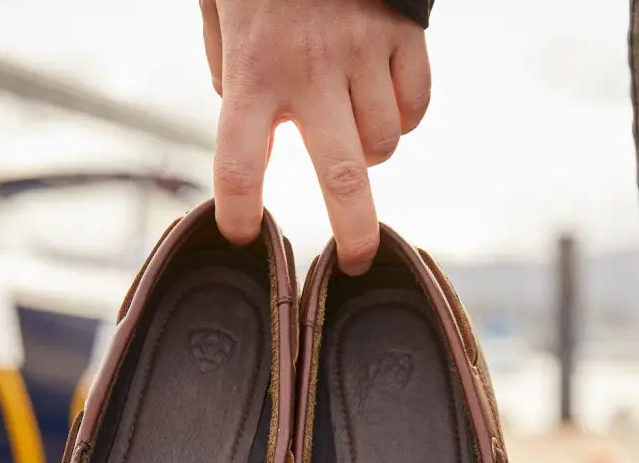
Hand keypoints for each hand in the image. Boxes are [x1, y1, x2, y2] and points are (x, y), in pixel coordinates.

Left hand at [200, 0, 430, 272]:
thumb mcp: (222, 10)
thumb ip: (229, 72)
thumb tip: (258, 131)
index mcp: (252, 68)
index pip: (238, 158)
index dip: (238, 206)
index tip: (242, 234)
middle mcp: (309, 70)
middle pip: (342, 177)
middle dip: (355, 231)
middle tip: (358, 260)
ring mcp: (363, 55)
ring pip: (384, 144)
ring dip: (370, 146)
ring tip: (352, 118)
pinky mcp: (403, 39)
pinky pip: (416, 109)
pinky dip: (404, 114)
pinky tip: (384, 94)